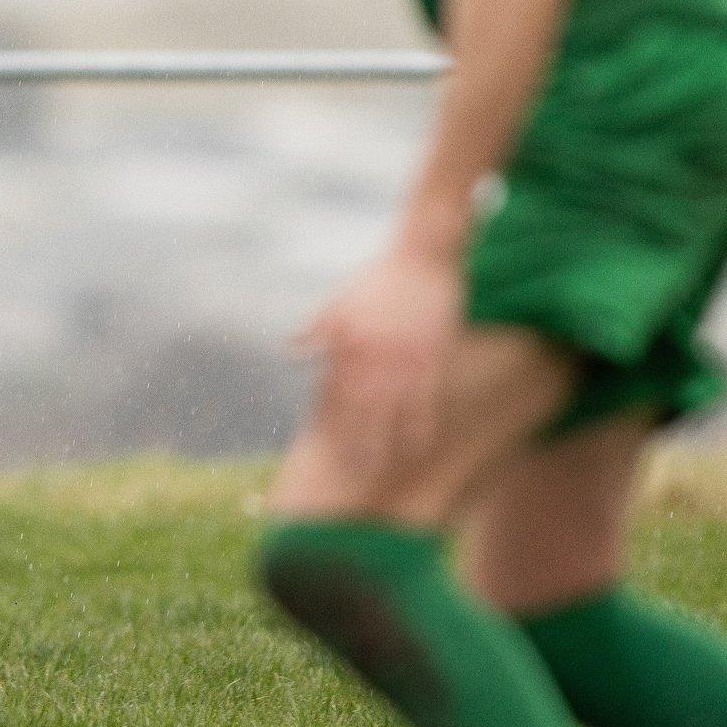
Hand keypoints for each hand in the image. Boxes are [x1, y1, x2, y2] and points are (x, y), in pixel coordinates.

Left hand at [298, 238, 465, 477]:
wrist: (425, 256)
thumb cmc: (379, 277)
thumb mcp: (341, 300)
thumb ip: (317, 329)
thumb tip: (291, 351)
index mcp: (352, 341)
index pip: (339, 390)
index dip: (334, 419)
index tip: (327, 444)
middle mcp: (379, 354)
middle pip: (366, 408)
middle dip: (359, 440)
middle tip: (353, 470)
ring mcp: (409, 358)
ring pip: (398, 411)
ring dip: (390, 441)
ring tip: (385, 467)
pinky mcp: (435, 357)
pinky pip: (428, 400)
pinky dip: (421, 424)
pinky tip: (417, 443)